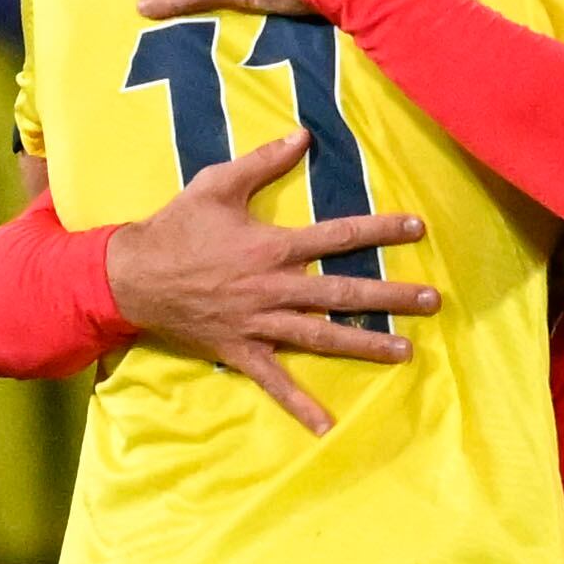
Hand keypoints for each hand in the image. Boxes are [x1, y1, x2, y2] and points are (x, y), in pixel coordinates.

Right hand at [107, 127, 433, 435]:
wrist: (131, 276)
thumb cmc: (175, 228)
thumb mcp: (217, 185)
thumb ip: (262, 162)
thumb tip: (303, 137)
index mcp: (273, 246)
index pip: (338, 236)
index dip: (380, 231)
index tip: (417, 228)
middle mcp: (274, 288)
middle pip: (343, 293)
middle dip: (391, 297)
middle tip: (431, 301)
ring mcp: (260, 323)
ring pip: (322, 337)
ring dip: (365, 344)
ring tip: (406, 351)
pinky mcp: (242, 350)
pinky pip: (275, 382)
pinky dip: (299, 405)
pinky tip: (327, 427)